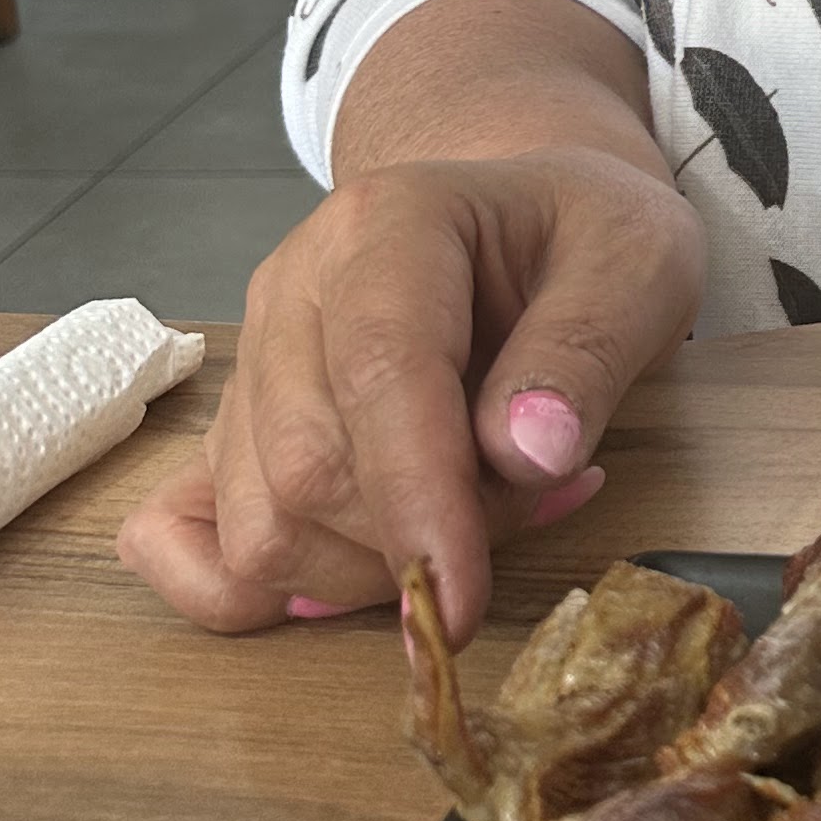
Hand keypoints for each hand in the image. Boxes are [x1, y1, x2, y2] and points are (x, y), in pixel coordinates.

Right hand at [117, 149, 704, 642]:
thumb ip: (588, 351)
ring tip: (474, 511)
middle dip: (420, 538)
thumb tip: (523, 456)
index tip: (460, 602)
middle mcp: (292, 290)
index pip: (379, 374)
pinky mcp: (231, 430)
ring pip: (259, 526)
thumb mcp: (639, 263)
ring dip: (369, 570)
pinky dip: (257, 590)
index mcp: (388, 225)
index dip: (420, 500)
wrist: (533, 218)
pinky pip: (181, 542)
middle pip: (308, 470)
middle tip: (531, 500)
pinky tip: (356, 565)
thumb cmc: (582, 241)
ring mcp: (251, 365)